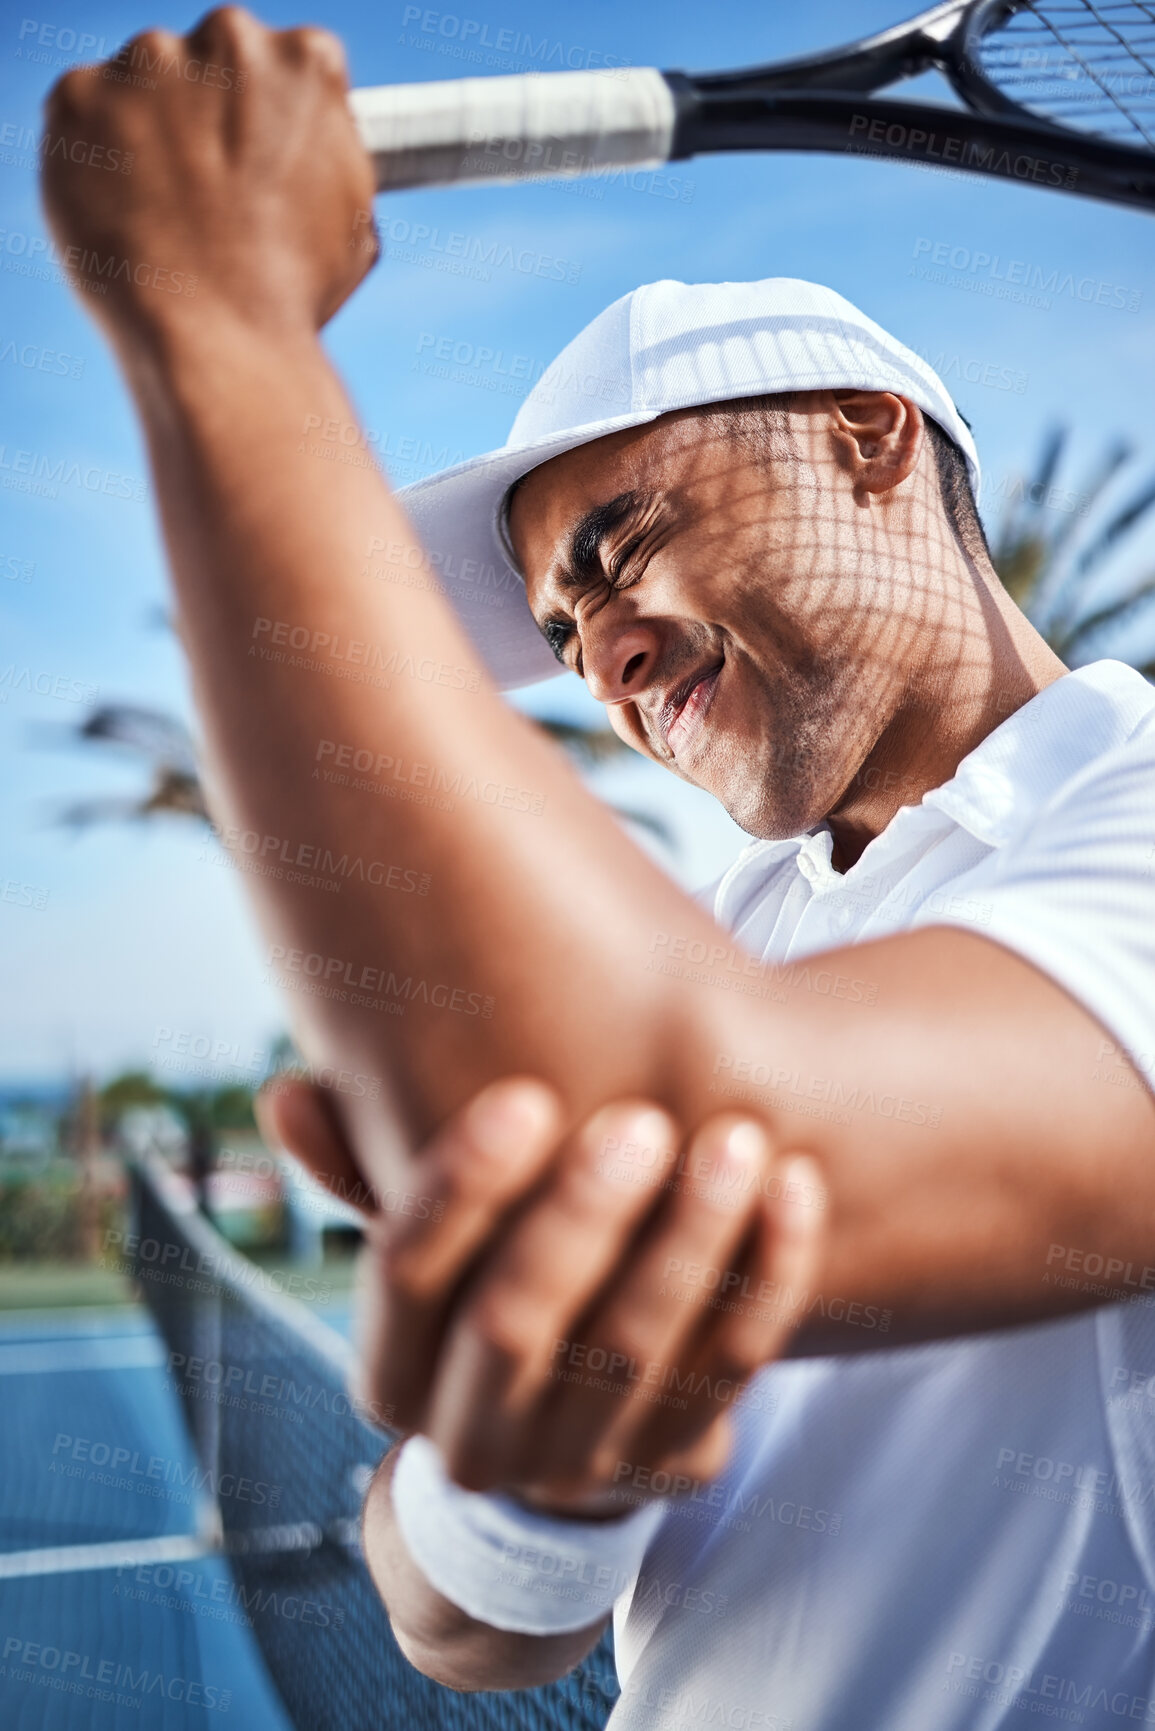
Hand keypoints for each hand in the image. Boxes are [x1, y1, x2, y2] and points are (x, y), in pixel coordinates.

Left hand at [40, 7, 375, 344]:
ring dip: (149, 136)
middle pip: (210, 62)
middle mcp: (228, 39)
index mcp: (305, 62)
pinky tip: (125, 215)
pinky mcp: (78, 96)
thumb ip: (327, 154)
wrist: (217, 341)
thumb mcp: (353, 219)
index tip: (259, 168)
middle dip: (207, 119)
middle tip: (210, 199)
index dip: (270, 123)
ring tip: (167, 219)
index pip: (284, 65)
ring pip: (141, 86)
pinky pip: (80, 115)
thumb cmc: (291, 296)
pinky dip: (92, 159)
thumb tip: (312, 146)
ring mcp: (146, 64)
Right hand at [260, 1075, 825, 1509]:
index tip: (523, 1097)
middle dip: (581, 1218)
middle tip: (641, 1121)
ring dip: (690, 1241)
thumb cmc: (485, 1280)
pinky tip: (794, 1189)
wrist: (566, 1422)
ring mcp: (580, 1464)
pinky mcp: (677, 1460)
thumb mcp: (427, 1235)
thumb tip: (281, 1092)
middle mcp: (477, 1437)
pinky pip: (732, 1372)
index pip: (404, 1281)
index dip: (459, 1190)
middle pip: (515, 1326)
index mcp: (397, 1376)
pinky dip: (768, 1278)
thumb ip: (366, 1162)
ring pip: (636, 1353)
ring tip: (736, 1138)